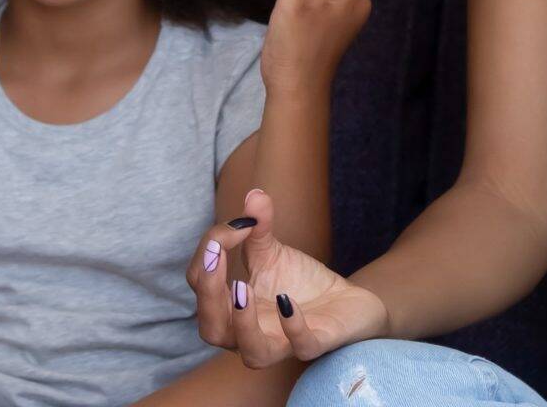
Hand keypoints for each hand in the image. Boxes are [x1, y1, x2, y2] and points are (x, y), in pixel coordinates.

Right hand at [186, 189, 390, 367]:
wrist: (346, 300)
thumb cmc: (299, 281)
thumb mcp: (273, 251)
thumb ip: (258, 227)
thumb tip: (254, 194)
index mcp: (230, 309)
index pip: (201, 285)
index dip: (208, 253)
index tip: (236, 224)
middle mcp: (249, 332)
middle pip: (212, 329)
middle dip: (208, 293)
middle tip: (215, 256)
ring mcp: (283, 343)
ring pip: (253, 353)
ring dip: (242, 322)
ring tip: (240, 288)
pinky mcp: (316, 343)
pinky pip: (301, 346)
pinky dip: (292, 326)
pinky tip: (287, 300)